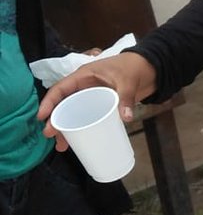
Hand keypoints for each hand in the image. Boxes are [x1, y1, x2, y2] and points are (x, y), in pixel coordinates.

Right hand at [37, 53, 158, 146]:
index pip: (60, 89)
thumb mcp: (128, 81)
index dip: (49, 102)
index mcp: (84, 76)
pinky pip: (86, 118)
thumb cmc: (133, 67)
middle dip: (55, 121)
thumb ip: (126, 98)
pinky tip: (78, 142)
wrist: (149, 69)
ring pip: (73, 114)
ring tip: (63, 147)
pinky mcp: (101, 106)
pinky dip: (81, 129)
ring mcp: (92, 97)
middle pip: (64, 105)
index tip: (42, 117)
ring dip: (66, 129)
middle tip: (51, 136)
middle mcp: (84, 87)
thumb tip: (126, 118)